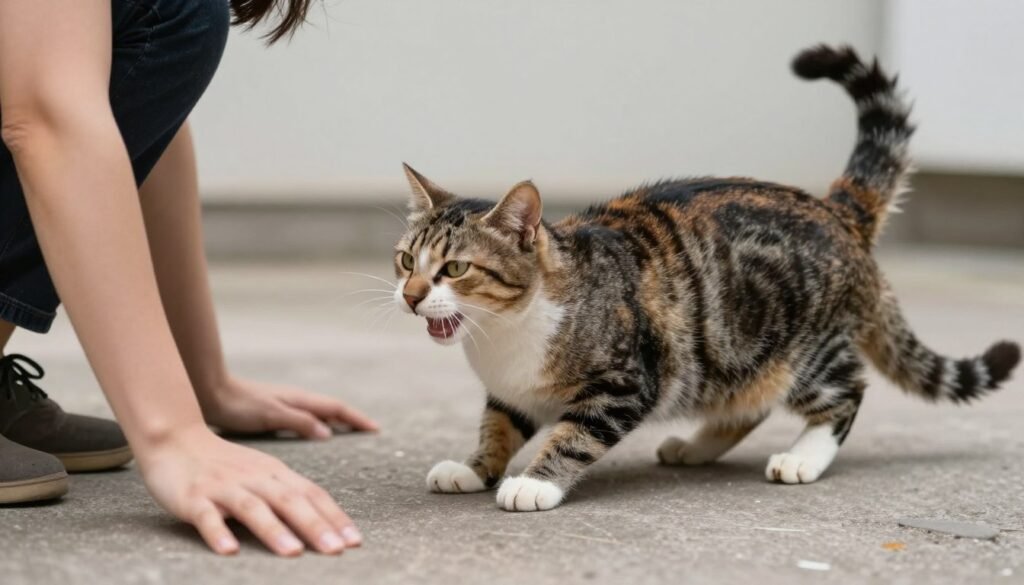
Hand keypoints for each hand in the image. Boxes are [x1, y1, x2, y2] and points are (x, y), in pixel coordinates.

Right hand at [138, 423, 362, 555]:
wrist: (175, 439)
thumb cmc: (224, 464)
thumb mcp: (263, 474)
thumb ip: (291, 494)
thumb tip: (326, 523)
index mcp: (275, 473)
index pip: (312, 495)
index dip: (334, 518)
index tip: (355, 542)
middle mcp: (255, 479)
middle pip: (290, 501)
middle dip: (315, 526)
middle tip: (337, 551)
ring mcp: (224, 488)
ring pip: (253, 508)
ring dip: (274, 531)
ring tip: (293, 553)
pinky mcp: (194, 498)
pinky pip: (207, 517)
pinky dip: (218, 533)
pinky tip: (229, 551)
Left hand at [199, 375, 377, 438]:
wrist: (212, 393)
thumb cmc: (239, 404)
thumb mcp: (270, 415)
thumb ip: (299, 422)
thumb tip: (329, 433)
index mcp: (300, 400)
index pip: (337, 409)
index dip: (356, 419)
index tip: (375, 429)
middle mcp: (297, 400)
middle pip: (332, 410)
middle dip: (353, 419)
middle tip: (370, 431)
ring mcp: (287, 405)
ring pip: (320, 413)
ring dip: (338, 421)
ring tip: (351, 433)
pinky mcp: (276, 412)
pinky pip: (307, 419)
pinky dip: (320, 425)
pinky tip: (316, 434)